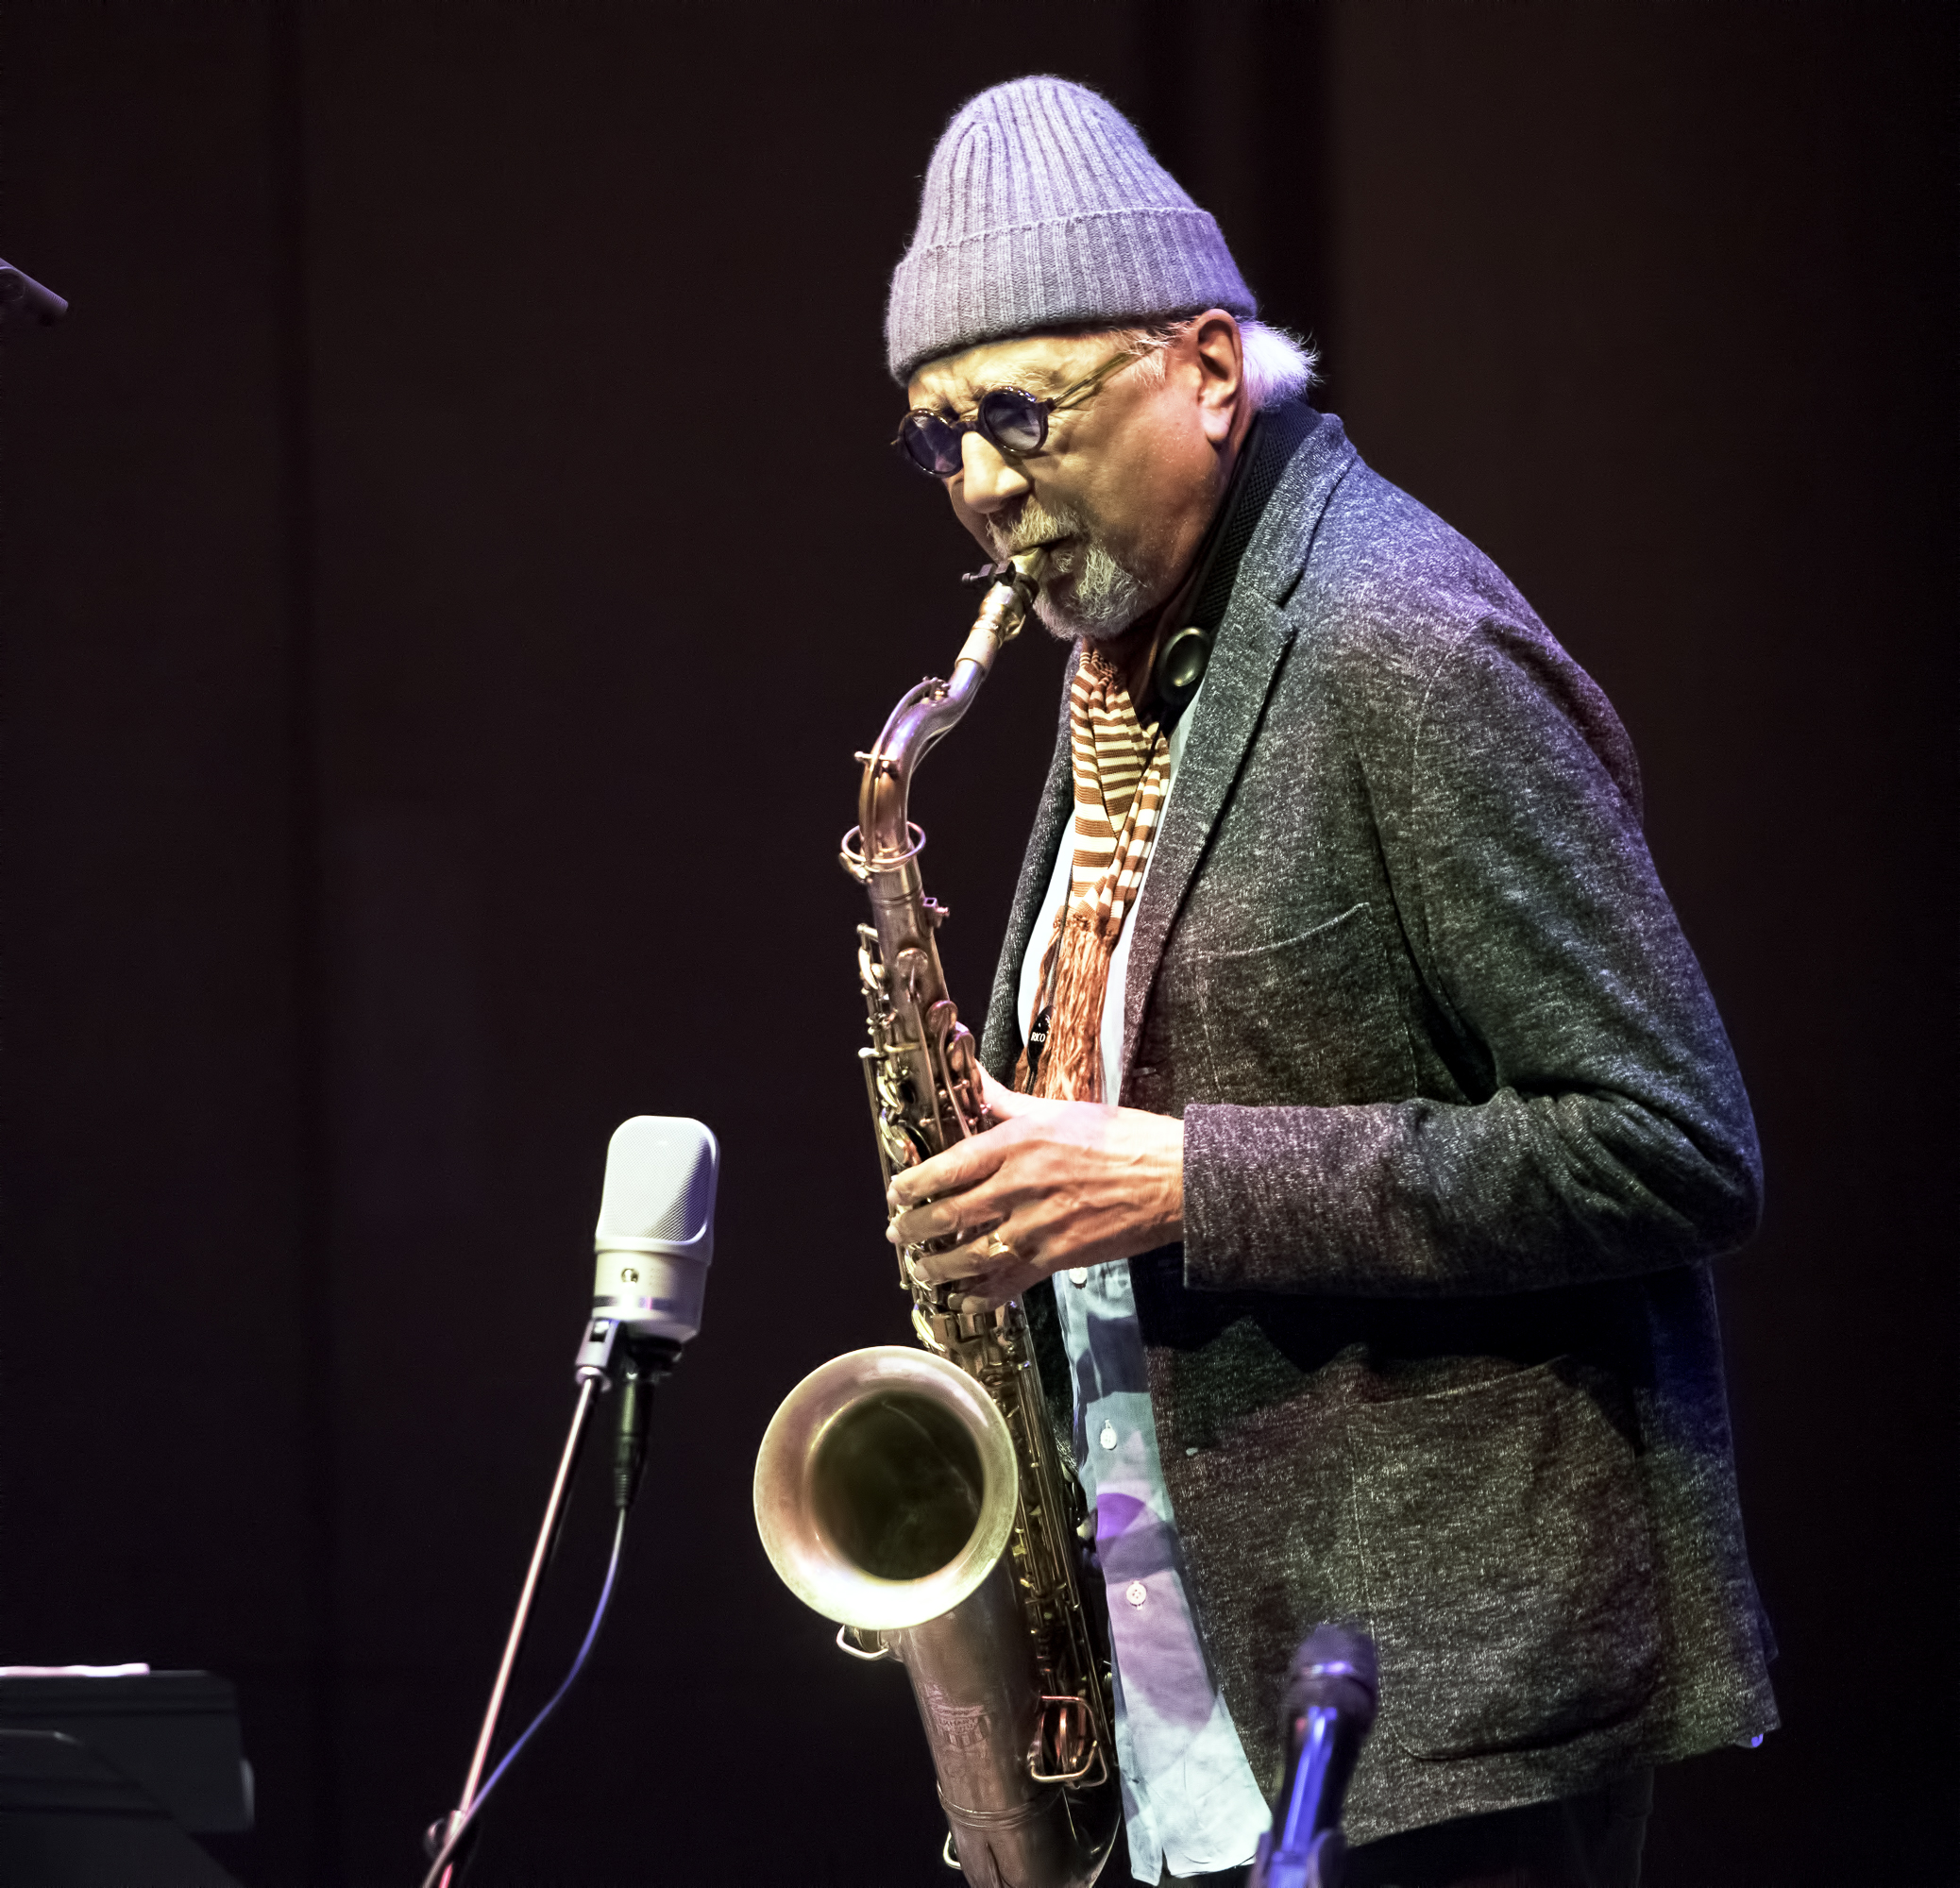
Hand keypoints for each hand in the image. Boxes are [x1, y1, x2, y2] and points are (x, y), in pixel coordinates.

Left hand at [885, 1070, 1184, 1309]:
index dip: (912, 1184)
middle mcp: (1021, 1184)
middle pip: (948, 1214)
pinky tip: (965, 1299)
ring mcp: (1038, 1226)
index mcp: (1018, 1142)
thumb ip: (1006, 1102)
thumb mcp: (1060, 1108)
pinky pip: (1007, 1282)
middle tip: (899, 1234)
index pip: (947, 1166)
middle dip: (913, 1229)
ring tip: (923, 1269)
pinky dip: (980, 1294)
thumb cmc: (1124, 1138)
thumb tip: (972, 1077)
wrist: (1176, 1179)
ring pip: (969, 1254)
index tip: (896, 1193)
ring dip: (938, 1266)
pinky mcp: (1057, 1257)